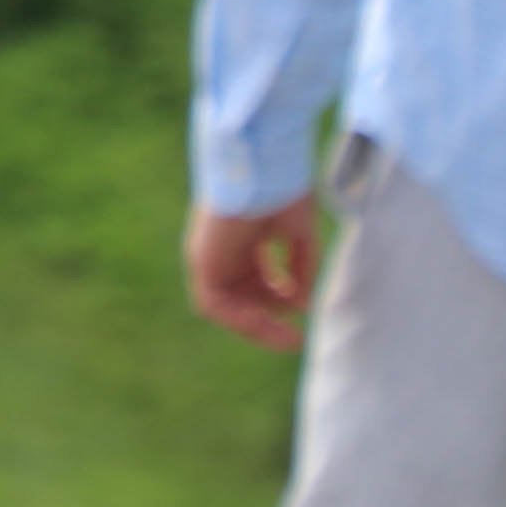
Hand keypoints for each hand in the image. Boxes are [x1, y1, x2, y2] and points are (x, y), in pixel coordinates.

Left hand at [184, 196, 323, 351]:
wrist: (264, 167)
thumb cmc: (281, 189)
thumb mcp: (298, 234)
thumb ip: (301, 269)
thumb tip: (302, 306)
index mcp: (243, 239)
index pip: (257, 279)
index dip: (280, 299)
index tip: (304, 311)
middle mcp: (223, 250)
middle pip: (242, 296)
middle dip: (269, 319)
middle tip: (294, 339)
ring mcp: (209, 255)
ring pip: (226, 306)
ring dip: (255, 326)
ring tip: (286, 339)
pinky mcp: (201, 261)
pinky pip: (213, 304)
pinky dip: (237, 318)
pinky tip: (266, 324)